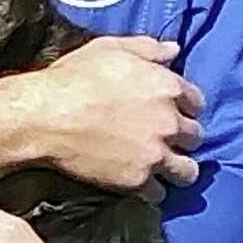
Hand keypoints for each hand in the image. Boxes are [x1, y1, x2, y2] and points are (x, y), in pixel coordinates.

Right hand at [0, 35, 203, 194]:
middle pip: (195, 136)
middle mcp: (168, 121)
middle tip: (165, 139)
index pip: (196, 101)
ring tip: (164, 169)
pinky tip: (139, 183)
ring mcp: (155, 153)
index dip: (184, 106)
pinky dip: (151, 191)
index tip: (174, 111)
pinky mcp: (138, 180)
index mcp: (165, 86)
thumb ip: (147, 47)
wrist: (45, 115)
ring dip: (178, 169)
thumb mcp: (109, 48)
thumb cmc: (73, 77)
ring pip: (187, 171)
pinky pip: (159, 194)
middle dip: (182, 138)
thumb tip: (174, 50)